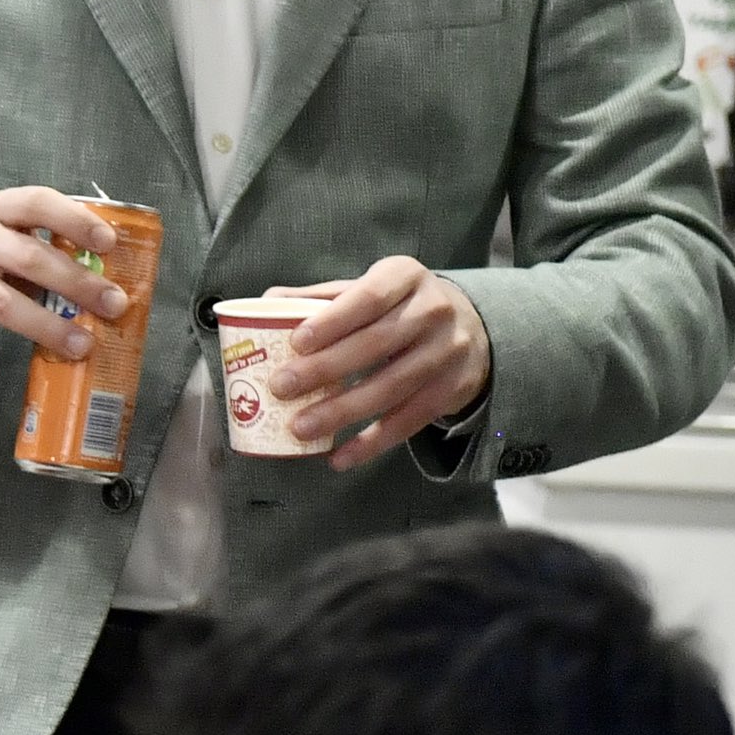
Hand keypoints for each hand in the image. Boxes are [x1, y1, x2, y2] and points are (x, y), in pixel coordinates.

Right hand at [0, 186, 130, 375]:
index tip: (109, 244)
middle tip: (114, 305)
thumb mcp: (11, 236)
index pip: (37, 204)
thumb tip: (109, 282)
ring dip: (44, 325)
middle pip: (27, 258)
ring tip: (81, 345)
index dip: (74, 220)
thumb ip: (49, 248)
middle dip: (76, 283)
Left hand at [260, 258, 489, 470]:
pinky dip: (372, 442)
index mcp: (404, 277)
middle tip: (281, 388)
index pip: (368, 297)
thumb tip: (264, 302)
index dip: (333, 320)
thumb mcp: (370, 288)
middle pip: (376, 343)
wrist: (471, 326)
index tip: (296, 343)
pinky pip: (409, 420)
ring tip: (300, 428)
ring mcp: (446, 351)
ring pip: (391, 385)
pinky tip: (339, 457)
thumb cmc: (399, 307)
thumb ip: (321, 297)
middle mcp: (432, 310)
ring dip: (342, 411)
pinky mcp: (452, 389)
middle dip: (325, 368)